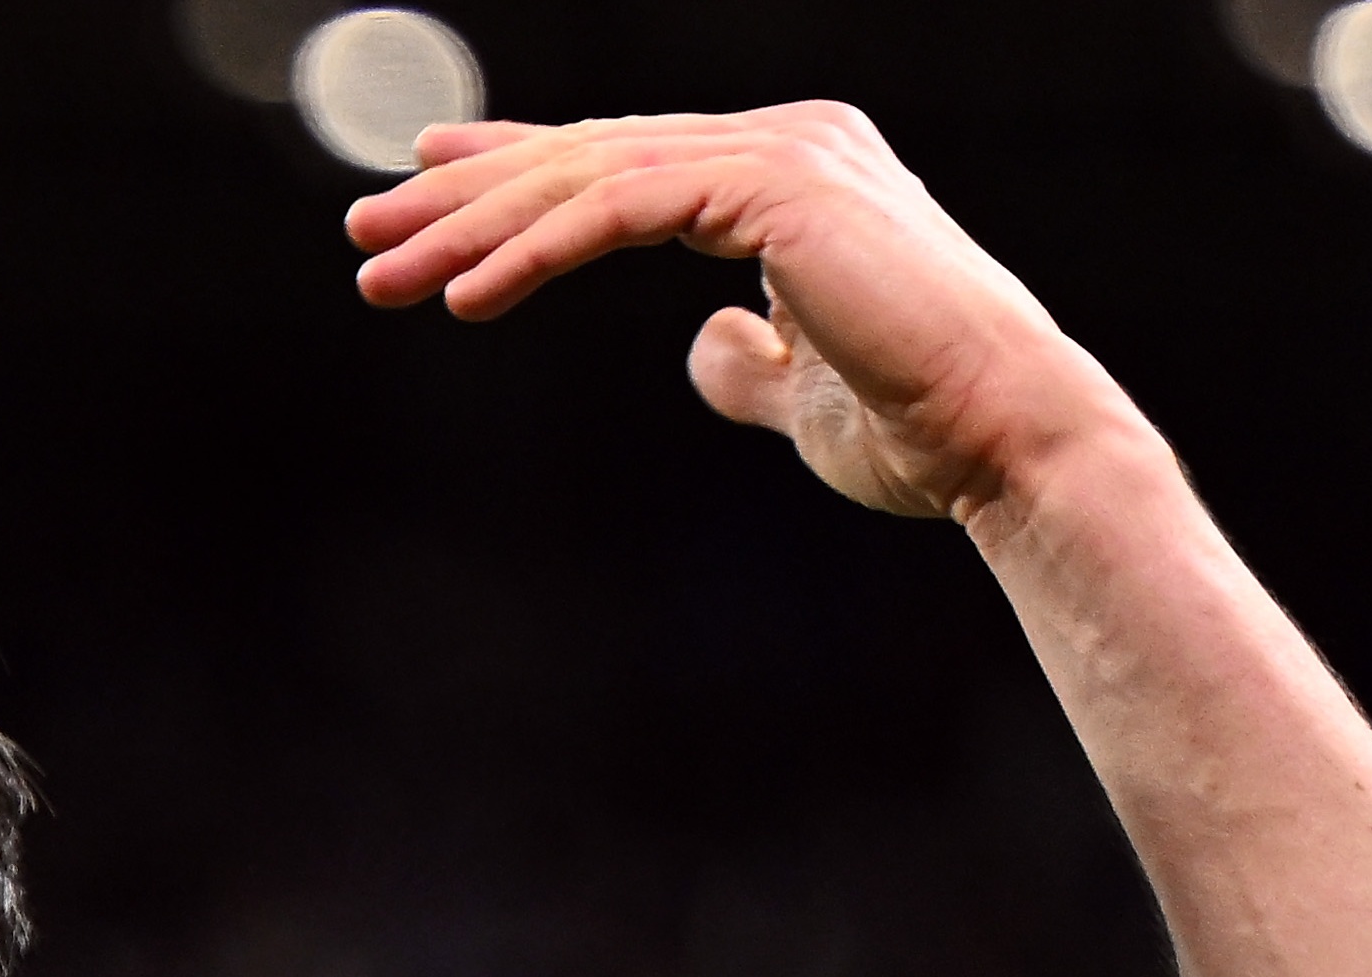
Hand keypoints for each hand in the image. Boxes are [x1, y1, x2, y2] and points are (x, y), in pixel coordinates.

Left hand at [344, 105, 1141, 524]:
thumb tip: (702, 346)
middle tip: (367, 234)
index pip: (624, 162)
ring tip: (384, 276)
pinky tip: (467, 297)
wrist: (1003, 441)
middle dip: (468, 198)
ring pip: (592, 176)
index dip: (518, 173)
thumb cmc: (920, 430)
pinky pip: (623, 208)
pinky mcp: (779, 188)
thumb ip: (748, 363)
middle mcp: (789, 141)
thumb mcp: (801, 397)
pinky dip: (537, 249)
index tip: (423, 188)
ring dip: (475, 229)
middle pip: (592, 157)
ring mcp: (786, 153)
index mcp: (792, 174)